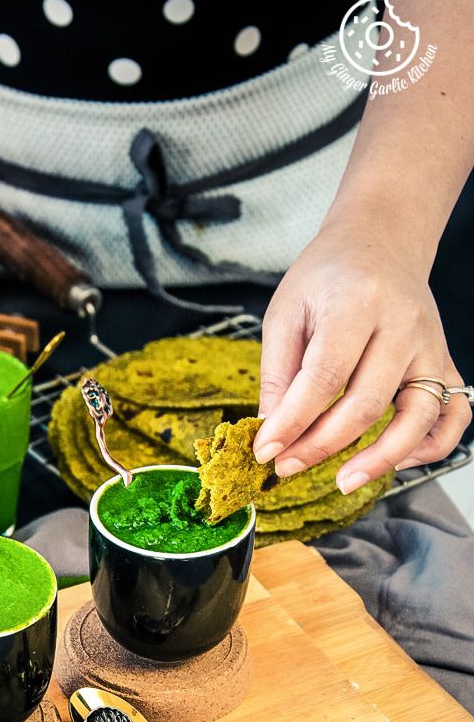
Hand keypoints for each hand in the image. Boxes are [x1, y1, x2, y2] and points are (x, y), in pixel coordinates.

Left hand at [253, 221, 471, 491]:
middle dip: (322, 446)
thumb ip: (279, 372)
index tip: (266, 450)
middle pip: (367, 403)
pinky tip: (397, 458)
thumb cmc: (328, 275)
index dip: (293, 421)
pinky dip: (430, 446)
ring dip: (381, 459)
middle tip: (287, 467)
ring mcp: (430, 346)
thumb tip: (272, 431)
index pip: (326, 376)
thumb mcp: (287, 311)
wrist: (380, 241)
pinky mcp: (445, 362)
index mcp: (357, 303)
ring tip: (343, 481)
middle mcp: (402, 326)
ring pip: (419, 417)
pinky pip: (454, 414)